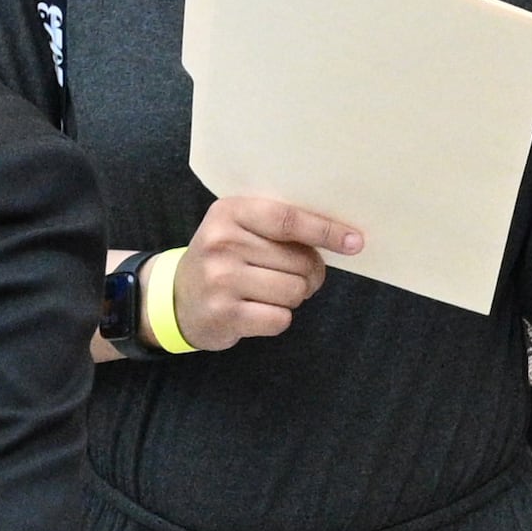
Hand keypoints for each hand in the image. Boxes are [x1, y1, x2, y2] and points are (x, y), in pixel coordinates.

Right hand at [173, 195, 363, 348]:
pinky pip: (280, 319)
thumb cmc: (224, 259)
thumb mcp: (241, 228)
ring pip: (294, 291)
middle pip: (299, 261)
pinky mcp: (224, 314)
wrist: (176, 298)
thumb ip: (281, 225)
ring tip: (270, 292)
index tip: (355, 242)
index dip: (326, 231)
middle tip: (291, 276)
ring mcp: (221, 280)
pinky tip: (257, 310)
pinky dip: (278, 318)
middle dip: (308, 273)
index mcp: (230, 212)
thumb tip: (343, 237)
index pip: (288, 219)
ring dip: (293, 297)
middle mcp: (222, 243)